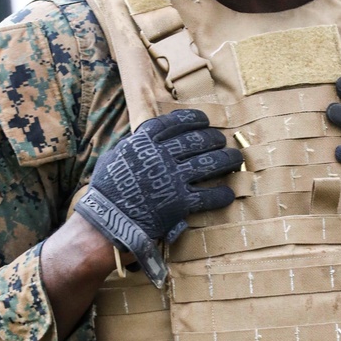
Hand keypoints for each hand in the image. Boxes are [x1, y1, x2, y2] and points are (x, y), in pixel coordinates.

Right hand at [75, 108, 242, 286]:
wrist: (105, 222)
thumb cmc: (106, 191)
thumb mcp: (113, 158)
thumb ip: (132, 146)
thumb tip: (142, 137)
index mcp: (143, 143)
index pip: (174, 123)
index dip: (192, 119)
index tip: (204, 120)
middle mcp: (161, 157)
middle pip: (196, 140)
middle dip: (214, 138)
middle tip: (222, 139)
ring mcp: (172, 179)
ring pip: (208, 164)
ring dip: (226, 159)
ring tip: (236, 158)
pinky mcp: (180, 203)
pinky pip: (208, 197)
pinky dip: (221, 195)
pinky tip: (228, 193)